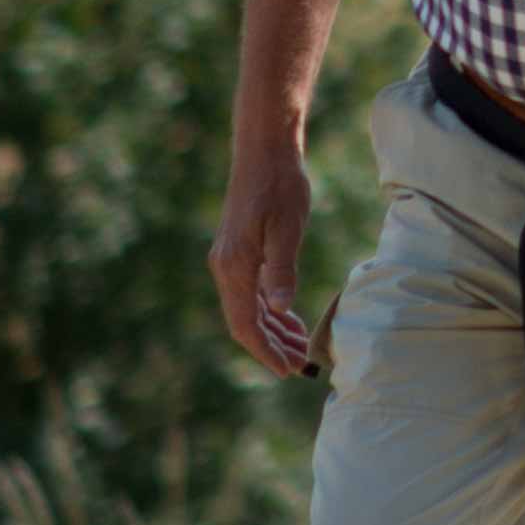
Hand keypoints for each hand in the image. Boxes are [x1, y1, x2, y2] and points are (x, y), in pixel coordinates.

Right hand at [210, 149, 320, 377]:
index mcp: (234, 267)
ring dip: (271, 332)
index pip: (245, 324)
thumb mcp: (288, 228)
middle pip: (244, 323)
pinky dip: (269, 311)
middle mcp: (225, 268)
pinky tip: (288, 319)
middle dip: (270, 348)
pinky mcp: (238, 252)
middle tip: (299, 368)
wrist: (264, 153)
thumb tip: (278, 310)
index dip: (265, 351)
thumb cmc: (280, 187)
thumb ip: (282, 270)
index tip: (287, 371)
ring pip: (247, 310)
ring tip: (299, 350)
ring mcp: (229, 261)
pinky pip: (250, 293)